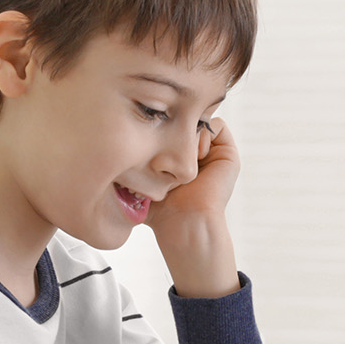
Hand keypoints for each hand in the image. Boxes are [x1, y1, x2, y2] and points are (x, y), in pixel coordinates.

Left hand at [148, 118, 240, 298]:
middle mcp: (198, 154)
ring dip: (189, 133)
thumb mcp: (142, 178)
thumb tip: (117, 136)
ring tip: (183, 155)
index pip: (170, 127)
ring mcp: (214, 152)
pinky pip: (217, 125)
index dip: (160, 129)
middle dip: (175, 128)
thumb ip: (134, 158)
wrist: (185, 222)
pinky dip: (204, 134)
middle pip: (185, 121)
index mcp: (180, 159)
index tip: (151, 143)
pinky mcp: (227, 153)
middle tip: (167, 146)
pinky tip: (196, 155)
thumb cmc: (161, 208)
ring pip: (200, 120)